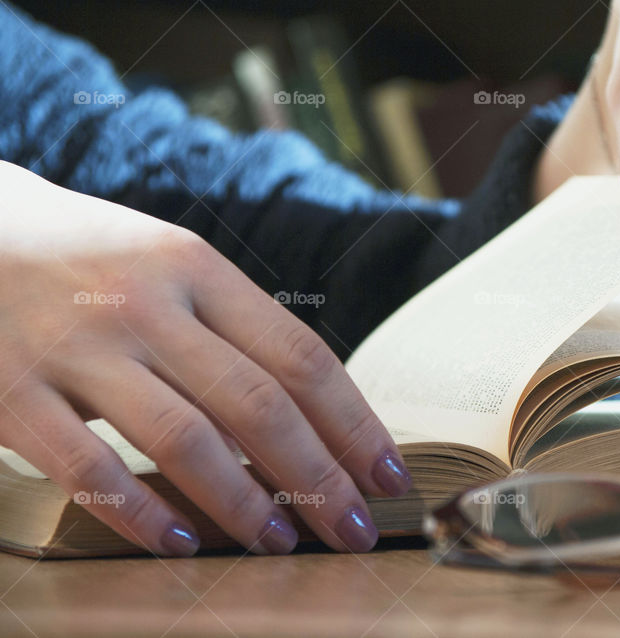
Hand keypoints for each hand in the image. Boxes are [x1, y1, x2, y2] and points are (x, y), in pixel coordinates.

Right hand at [0, 161, 410, 555]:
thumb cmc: (93, 260)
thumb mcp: (171, 266)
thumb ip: (235, 330)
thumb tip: (316, 416)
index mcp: (196, 269)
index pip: (300, 356)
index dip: (353, 423)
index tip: (387, 474)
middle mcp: (145, 304)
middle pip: (258, 404)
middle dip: (321, 478)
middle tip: (356, 529)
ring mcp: (76, 347)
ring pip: (183, 439)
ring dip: (245, 504)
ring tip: (283, 544)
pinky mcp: (10, 391)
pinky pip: (86, 466)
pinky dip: (138, 511)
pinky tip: (180, 542)